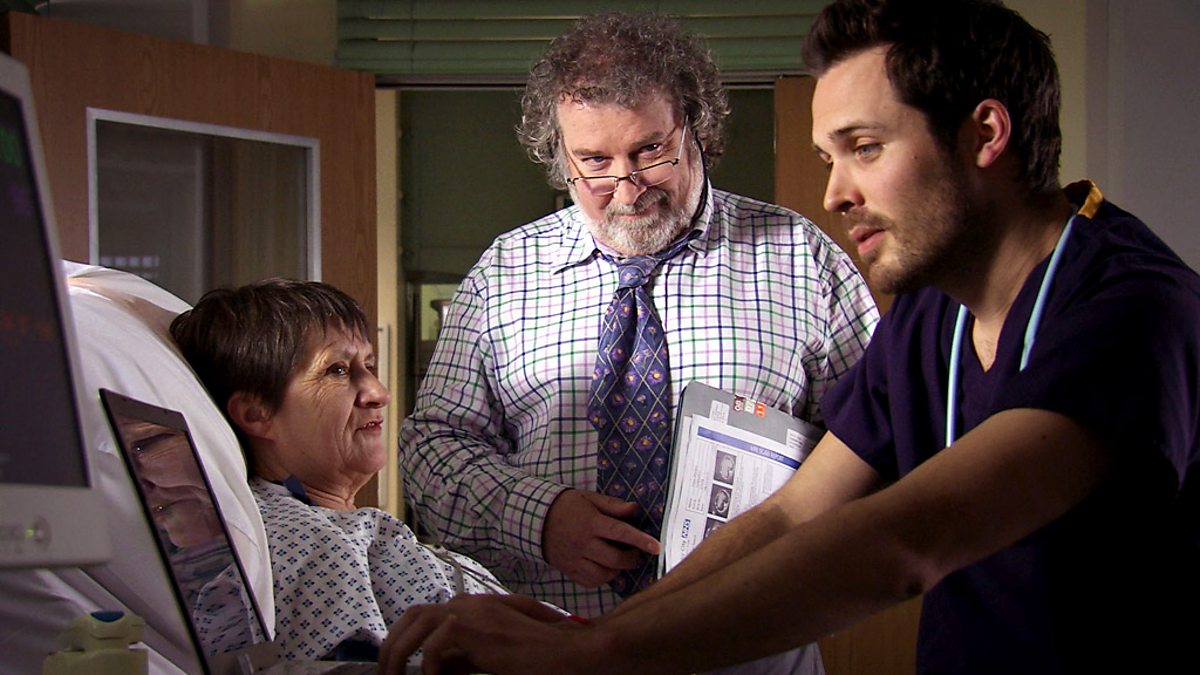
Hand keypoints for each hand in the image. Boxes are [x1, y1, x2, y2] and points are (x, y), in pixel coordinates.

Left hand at [378, 594, 589, 674]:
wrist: (564, 652)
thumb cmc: (531, 656)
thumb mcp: (487, 656)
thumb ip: (460, 657)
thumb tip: (433, 669)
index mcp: (470, 607)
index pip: (422, 616)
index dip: (403, 639)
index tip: (396, 665)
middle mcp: (467, 602)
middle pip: (413, 615)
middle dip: (392, 645)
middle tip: (386, 673)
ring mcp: (471, 610)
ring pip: (418, 625)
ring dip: (400, 654)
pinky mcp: (475, 626)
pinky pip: (436, 648)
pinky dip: (431, 668)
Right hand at [542, 489, 661, 586]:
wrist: (533, 518)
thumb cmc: (565, 505)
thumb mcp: (588, 498)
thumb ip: (613, 505)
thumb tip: (635, 509)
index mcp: (590, 522)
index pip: (620, 532)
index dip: (640, 540)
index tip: (656, 547)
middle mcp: (583, 543)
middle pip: (614, 559)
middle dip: (632, 559)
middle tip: (636, 553)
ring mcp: (575, 559)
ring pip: (603, 574)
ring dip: (618, 570)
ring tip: (620, 560)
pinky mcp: (569, 570)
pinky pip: (590, 581)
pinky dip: (603, 578)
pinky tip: (606, 568)